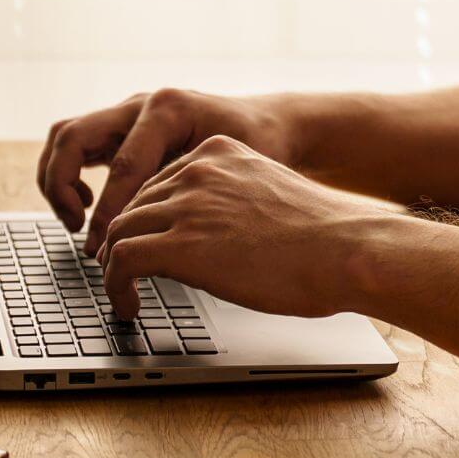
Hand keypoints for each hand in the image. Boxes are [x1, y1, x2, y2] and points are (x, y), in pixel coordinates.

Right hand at [37, 89, 297, 252]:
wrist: (267, 123)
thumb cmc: (259, 147)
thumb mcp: (234, 168)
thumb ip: (194, 195)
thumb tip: (156, 242)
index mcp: (168, 110)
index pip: (122, 166)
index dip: (110, 215)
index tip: (105, 251)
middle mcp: (140, 104)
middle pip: (72, 136)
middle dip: (62, 186)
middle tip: (76, 225)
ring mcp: (127, 113)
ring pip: (65, 136)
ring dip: (58, 179)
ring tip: (76, 219)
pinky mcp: (121, 128)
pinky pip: (78, 145)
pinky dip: (71, 176)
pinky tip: (94, 205)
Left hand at [97, 135, 391, 319]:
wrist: (345, 249)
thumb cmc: (325, 236)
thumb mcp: (270, 194)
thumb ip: (234, 201)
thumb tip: (217, 238)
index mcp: (220, 152)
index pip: (159, 181)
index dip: (146, 219)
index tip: (144, 243)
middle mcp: (197, 170)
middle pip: (133, 205)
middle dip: (123, 241)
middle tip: (124, 273)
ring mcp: (186, 204)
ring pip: (118, 231)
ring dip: (114, 267)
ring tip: (123, 294)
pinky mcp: (179, 244)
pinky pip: (122, 261)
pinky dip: (115, 286)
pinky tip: (128, 305)